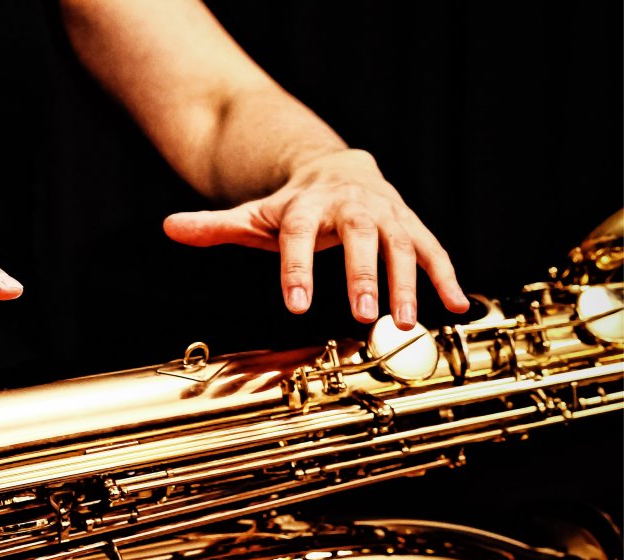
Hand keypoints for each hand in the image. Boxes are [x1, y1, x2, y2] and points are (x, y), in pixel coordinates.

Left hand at [162, 149, 469, 329]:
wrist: (340, 170)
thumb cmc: (291, 205)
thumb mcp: (252, 214)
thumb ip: (213, 226)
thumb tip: (169, 226)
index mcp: (306, 205)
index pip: (298, 234)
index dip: (296, 267)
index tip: (295, 305)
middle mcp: (351, 205)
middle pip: (358, 235)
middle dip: (362, 274)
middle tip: (362, 313)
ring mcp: (386, 214)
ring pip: (403, 244)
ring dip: (407, 284)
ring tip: (402, 323)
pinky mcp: (411, 225)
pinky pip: (434, 252)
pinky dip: (447, 279)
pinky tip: (457, 308)